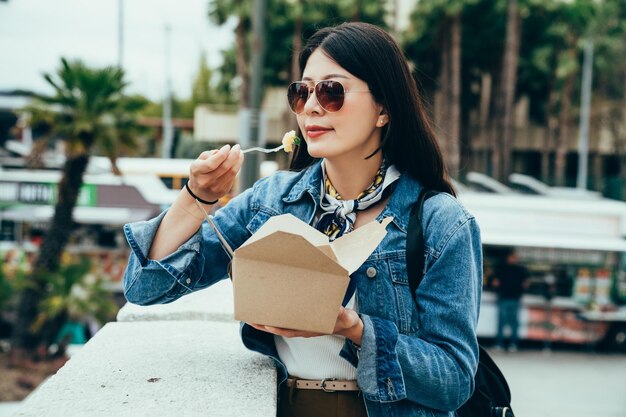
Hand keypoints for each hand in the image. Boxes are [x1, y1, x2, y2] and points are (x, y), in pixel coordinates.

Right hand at [187, 144, 243, 202]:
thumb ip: (210, 154)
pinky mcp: (223, 191)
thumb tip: (224, 151)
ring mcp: (215, 187)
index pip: (212, 163)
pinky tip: (237, 161)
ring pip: (231, 172)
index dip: (222, 154)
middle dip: (233, 155)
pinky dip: (237, 167)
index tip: (228, 146)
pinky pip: (233, 177)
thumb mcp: (199, 161)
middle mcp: (205, 181)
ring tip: (240, 153)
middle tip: (237, 147)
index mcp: (197, 171)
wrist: (199, 191)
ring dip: (238, 161)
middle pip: (224, 167)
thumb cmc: (201, 171)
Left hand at [248, 307, 362, 344]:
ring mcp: (300, 325)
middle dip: (264, 324)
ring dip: (264, 321)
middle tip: (250, 318)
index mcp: (309, 329)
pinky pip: (283, 319)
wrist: (346, 324)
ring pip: (278, 324)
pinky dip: (274, 316)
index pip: (290, 330)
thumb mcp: (346, 317)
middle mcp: (301, 328)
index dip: (278, 328)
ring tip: (251, 316)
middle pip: (279, 328)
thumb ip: (343, 314)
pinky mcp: (300, 320)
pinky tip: (266, 310)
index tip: (267, 325)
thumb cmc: (345, 321)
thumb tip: (339, 311)